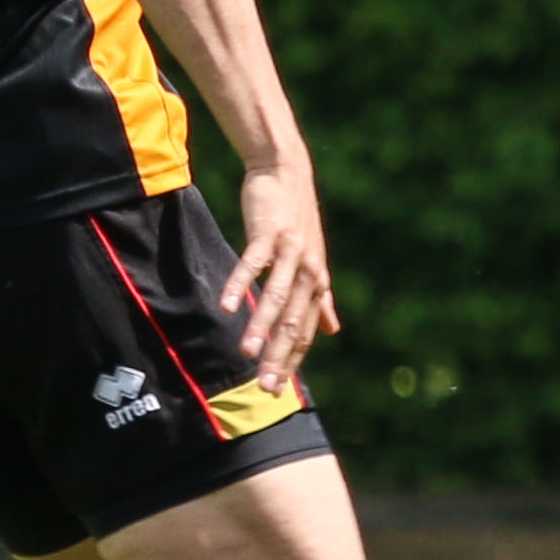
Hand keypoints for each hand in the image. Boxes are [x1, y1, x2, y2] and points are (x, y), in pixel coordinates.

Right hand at [220, 158, 340, 393]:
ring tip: (244, 354)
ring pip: (275, 297)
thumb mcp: (312, 262)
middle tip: (263, 387)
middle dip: (277, 356)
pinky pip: (254, 264)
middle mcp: (309, 271)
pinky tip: (226, 306)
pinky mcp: (270, 233)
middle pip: (292, 322)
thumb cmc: (297, 221)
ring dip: (260, 326)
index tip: (273, 388)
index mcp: (316, 284)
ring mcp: (291, 252)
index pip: (304, 332)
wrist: (287, 172)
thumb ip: (320, 299)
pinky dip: (240, 284)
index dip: (290, 361)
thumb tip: (332, 330)